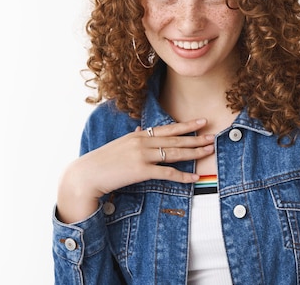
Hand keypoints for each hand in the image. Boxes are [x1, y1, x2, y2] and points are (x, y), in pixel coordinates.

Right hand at [56, 118, 213, 222]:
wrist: (86, 174)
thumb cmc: (102, 162)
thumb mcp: (119, 145)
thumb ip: (132, 138)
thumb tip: (140, 131)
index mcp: (139, 135)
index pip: (167, 129)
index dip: (186, 125)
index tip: (201, 122)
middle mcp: (143, 142)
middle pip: (176, 140)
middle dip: (196, 138)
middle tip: (213, 136)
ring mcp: (142, 155)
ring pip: (175, 153)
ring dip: (194, 152)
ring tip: (209, 151)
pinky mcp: (141, 171)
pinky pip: (167, 173)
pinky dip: (182, 175)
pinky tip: (194, 177)